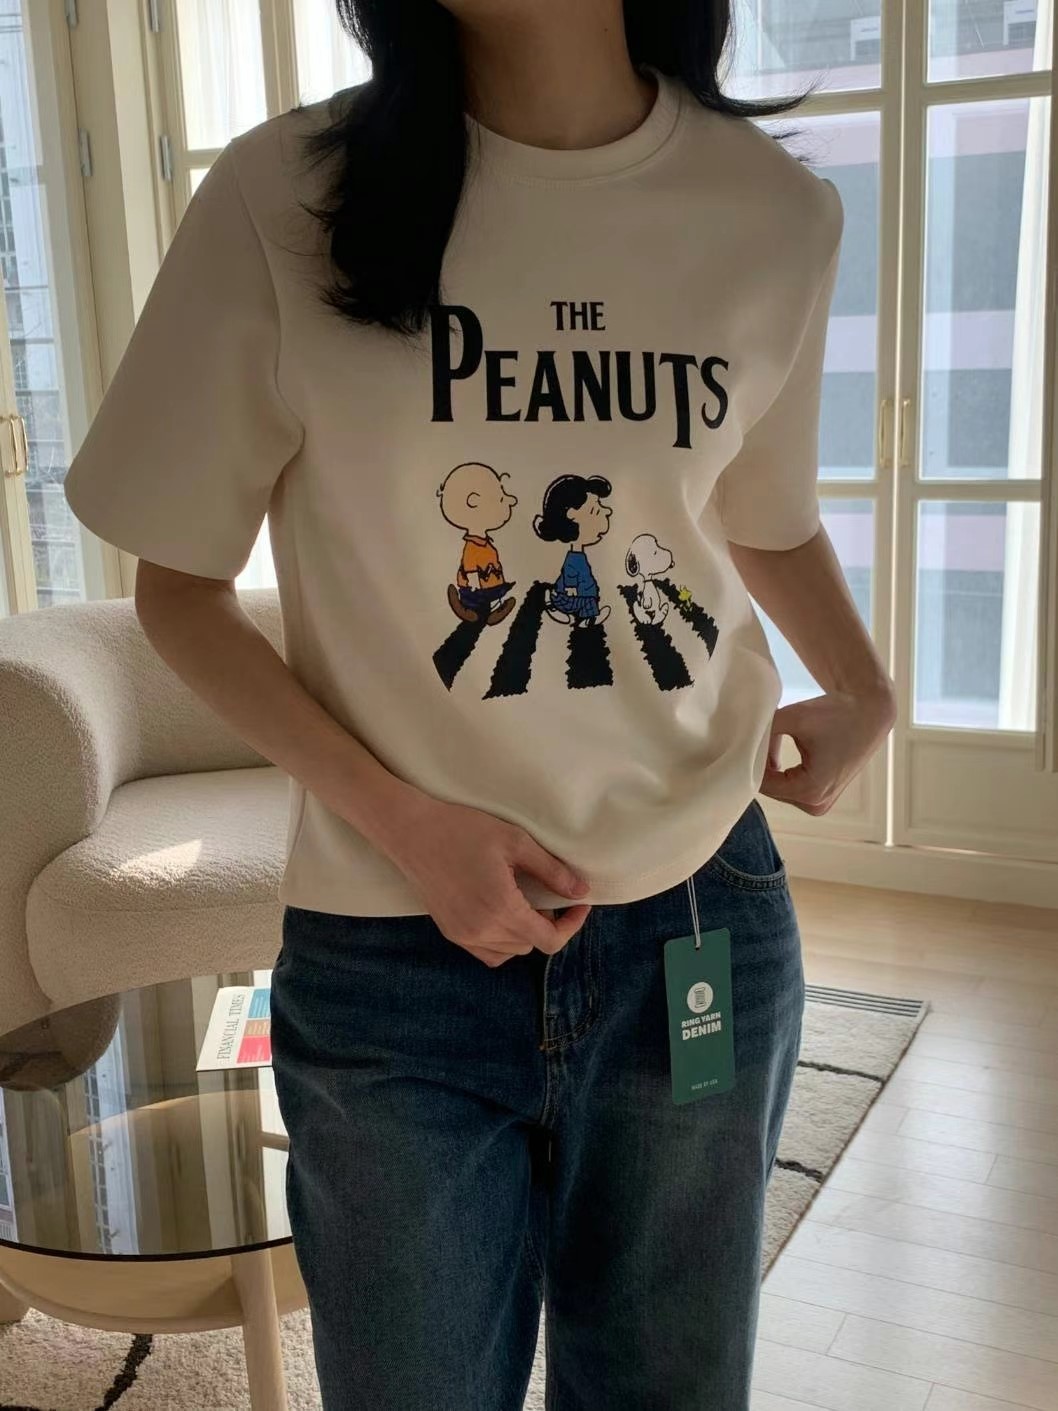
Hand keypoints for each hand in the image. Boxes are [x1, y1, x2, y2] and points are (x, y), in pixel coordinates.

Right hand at [385, 796, 591, 966]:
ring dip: (525, 934)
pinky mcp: (449, 932)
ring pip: (509, 953)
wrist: (411, 831)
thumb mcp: (515, 842)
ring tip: (524, 903)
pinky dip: (502, 942)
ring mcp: (462, 934)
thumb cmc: (463, 829)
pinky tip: (502, 915)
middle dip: (548, 925)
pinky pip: (487, 952)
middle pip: (531, 946)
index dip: (571, 926)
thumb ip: (551, 871)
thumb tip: (581, 892)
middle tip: (548, 895)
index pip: (548, 940)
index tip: (578, 904)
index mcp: (501, 908)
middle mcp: (481, 930)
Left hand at [760, 686, 896, 814]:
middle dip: (760, 765)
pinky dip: (781, 771)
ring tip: (772, 740)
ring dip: (770, 768)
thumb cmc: (833, 712)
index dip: (751, 760)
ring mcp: (819, 805)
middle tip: (758, 737)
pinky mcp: (821, 799)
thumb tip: (740, 744)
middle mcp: (816, 804)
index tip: (747, 739)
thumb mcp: (792, 717)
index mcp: (810, 790)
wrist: (868, 713)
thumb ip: (762, 731)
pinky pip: (788, 787)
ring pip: (777, 788)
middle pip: (769, 789)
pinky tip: (778, 750)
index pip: (762, 783)